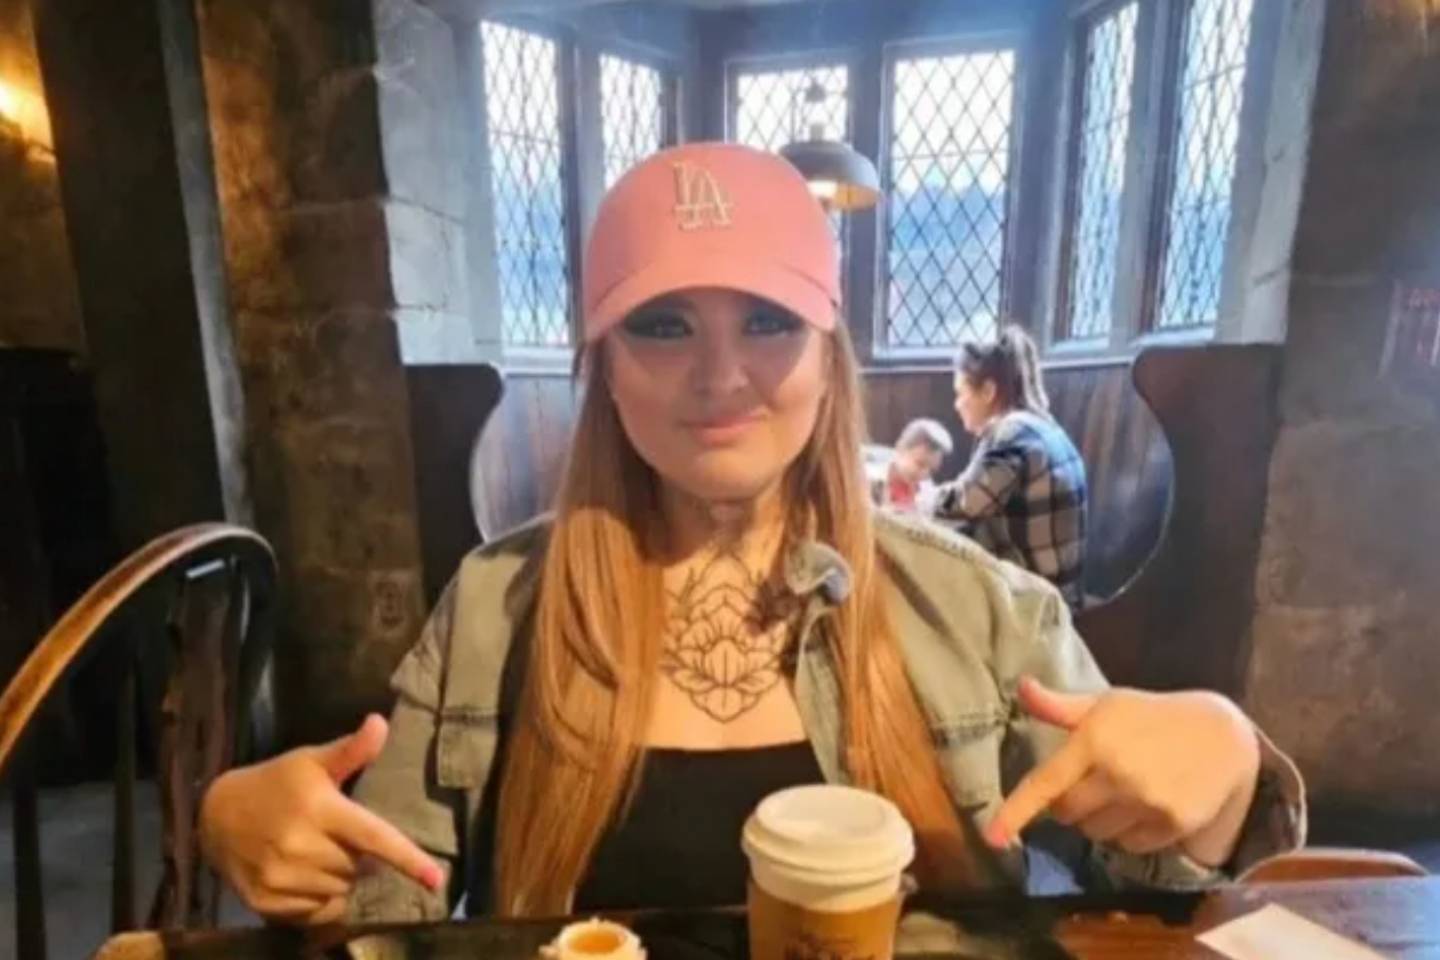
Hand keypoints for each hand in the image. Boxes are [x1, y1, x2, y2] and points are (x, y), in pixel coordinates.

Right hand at [199, 714, 443, 923]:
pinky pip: (316, 911)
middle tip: (335, 835)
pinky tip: (307, 875)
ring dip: (340, 877)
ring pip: (340, 890)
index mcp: (320, 810)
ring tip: (318, 853)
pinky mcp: (267, 903)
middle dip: (357, 855)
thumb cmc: (276, 783)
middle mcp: (301, 847)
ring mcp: (281, 879)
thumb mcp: (312, 761)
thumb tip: (382, 722)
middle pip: (359, 867)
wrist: (216, 815)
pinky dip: (321, 897)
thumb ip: (351, 750)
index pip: (374, 837)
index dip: (408, 859)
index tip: (438, 879)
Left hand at [985, 677, 1260, 866]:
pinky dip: (1129, 834)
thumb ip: (1061, 707)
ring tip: (1122, 792)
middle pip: (1068, 814)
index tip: (992, 838)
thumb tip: (1022, 687)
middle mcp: (1116, 773)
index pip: (1046, 783)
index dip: (1016, 812)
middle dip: (1070, 804)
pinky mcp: (1172, 823)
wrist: (1222, 735)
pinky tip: (1146, 807)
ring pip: (1097, 833)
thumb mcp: (1107, 704)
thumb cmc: (1152, 716)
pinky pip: (1129, 847)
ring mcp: (1146, 800)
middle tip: (1092, 783)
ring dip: (1099, 821)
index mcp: (1093, 740)